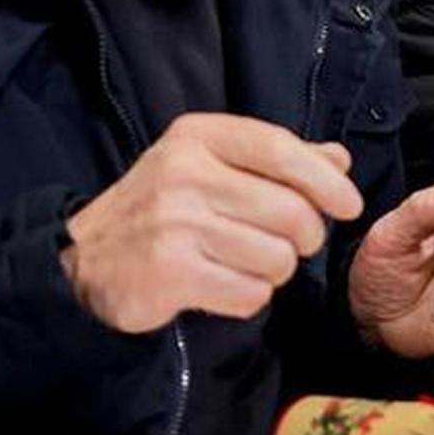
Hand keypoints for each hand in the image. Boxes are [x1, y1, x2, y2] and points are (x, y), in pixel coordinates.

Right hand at [62, 113, 363, 333]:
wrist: (84, 261)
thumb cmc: (163, 208)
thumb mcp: (211, 165)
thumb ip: (277, 159)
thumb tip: (339, 159)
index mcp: (199, 137)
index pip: (282, 150)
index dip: (326, 181)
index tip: (349, 205)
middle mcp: (184, 173)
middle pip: (292, 212)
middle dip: (304, 238)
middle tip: (286, 244)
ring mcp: (174, 224)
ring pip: (277, 259)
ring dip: (273, 271)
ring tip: (244, 263)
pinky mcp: (170, 273)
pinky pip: (250, 294)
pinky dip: (248, 297)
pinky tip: (223, 285)